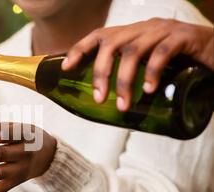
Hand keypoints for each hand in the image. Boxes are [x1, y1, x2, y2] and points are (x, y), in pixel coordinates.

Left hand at [62, 18, 213, 110]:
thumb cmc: (181, 62)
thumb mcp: (150, 65)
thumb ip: (131, 73)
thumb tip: (105, 100)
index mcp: (133, 33)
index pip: (100, 35)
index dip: (80, 49)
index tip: (65, 67)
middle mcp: (145, 28)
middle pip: (112, 44)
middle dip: (102, 72)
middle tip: (100, 99)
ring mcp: (164, 30)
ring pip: (134, 50)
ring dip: (124, 79)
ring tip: (124, 105)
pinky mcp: (184, 37)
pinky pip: (163, 52)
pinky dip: (152, 71)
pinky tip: (149, 89)